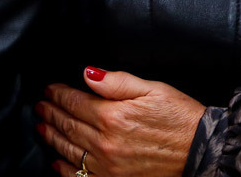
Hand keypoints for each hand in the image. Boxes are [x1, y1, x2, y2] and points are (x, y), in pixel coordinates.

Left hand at [36, 68, 205, 176]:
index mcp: (113, 116)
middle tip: (40, 105)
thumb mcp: (152, 89)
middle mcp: (105, 142)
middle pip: (67, 125)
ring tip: (42, 126)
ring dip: (52, 137)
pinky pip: (79, 176)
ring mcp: (107, 165)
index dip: (58, 94)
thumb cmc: (180, 117)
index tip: (49, 89)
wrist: (200, 151)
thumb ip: (116, 82)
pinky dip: (64, 168)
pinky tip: (56, 161)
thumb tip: (88, 73)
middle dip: (51, 113)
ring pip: (68, 150)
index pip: (75, 102)